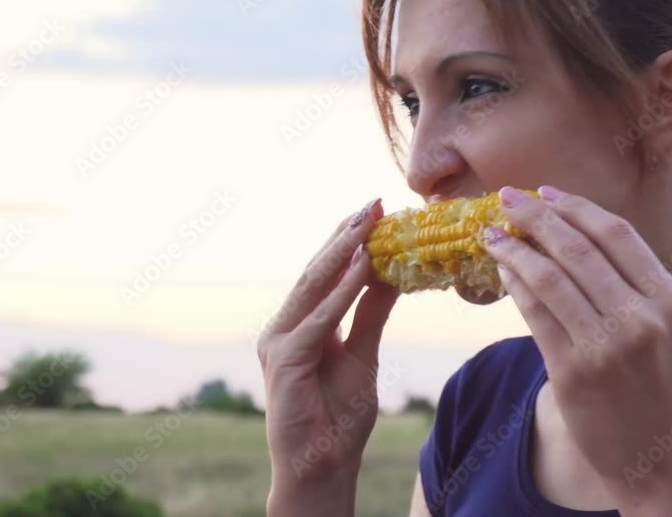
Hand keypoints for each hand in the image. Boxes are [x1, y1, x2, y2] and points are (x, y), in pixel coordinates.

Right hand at [258, 198, 399, 516]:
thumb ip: (370, 314)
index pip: (325, 273)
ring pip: (314, 287)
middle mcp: (284, 327)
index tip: (375, 211)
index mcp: (301, 324)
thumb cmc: (338, 418)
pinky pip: (319, 319)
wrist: (322, 467)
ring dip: (342, 252)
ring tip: (367, 222)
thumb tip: (392, 274)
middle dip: (345, 236)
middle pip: (316, 272)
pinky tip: (363, 266)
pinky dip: (342, 291)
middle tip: (372, 204)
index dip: (347, 241)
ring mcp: (280, 341)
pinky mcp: (285, 360)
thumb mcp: (363, 354)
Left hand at [482, 185, 671, 513]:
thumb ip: (636, 289)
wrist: (666, 466)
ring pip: (548, 276)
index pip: (617, 234)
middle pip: (577, 247)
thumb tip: (578, 240)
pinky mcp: (571, 372)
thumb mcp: (670, 334)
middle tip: (508, 198)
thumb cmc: (665, 396)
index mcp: (670, 302)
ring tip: (491, 232)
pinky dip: (514, 285)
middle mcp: (641, 318)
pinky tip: (501, 271)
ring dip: (514, 247)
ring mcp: (605, 346)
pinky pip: (534, 314)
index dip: (577, 206)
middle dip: (536, 215)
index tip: (548, 191)